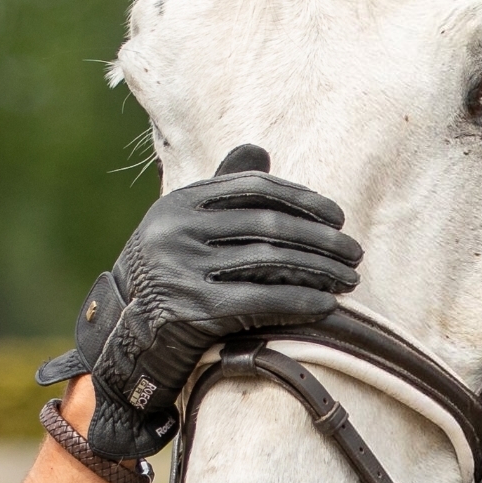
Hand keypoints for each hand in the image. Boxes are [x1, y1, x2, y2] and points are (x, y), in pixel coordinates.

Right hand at [41, 145, 360, 463]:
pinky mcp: (195, 310)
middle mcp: (178, 230)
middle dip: (321, 240)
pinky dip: (300, 301)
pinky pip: (262, 300)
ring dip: (320, 271)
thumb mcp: (185, 223)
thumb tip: (260, 151)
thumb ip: (221, 189)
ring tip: (349, 278)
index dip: (303, 200)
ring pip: (270, 262)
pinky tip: (327, 305)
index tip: (337, 217)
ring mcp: (184, 269)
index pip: (255, 189)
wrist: (127, 332)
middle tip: (354, 253)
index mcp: (181, 201)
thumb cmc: (171, 271)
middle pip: (269, 226)